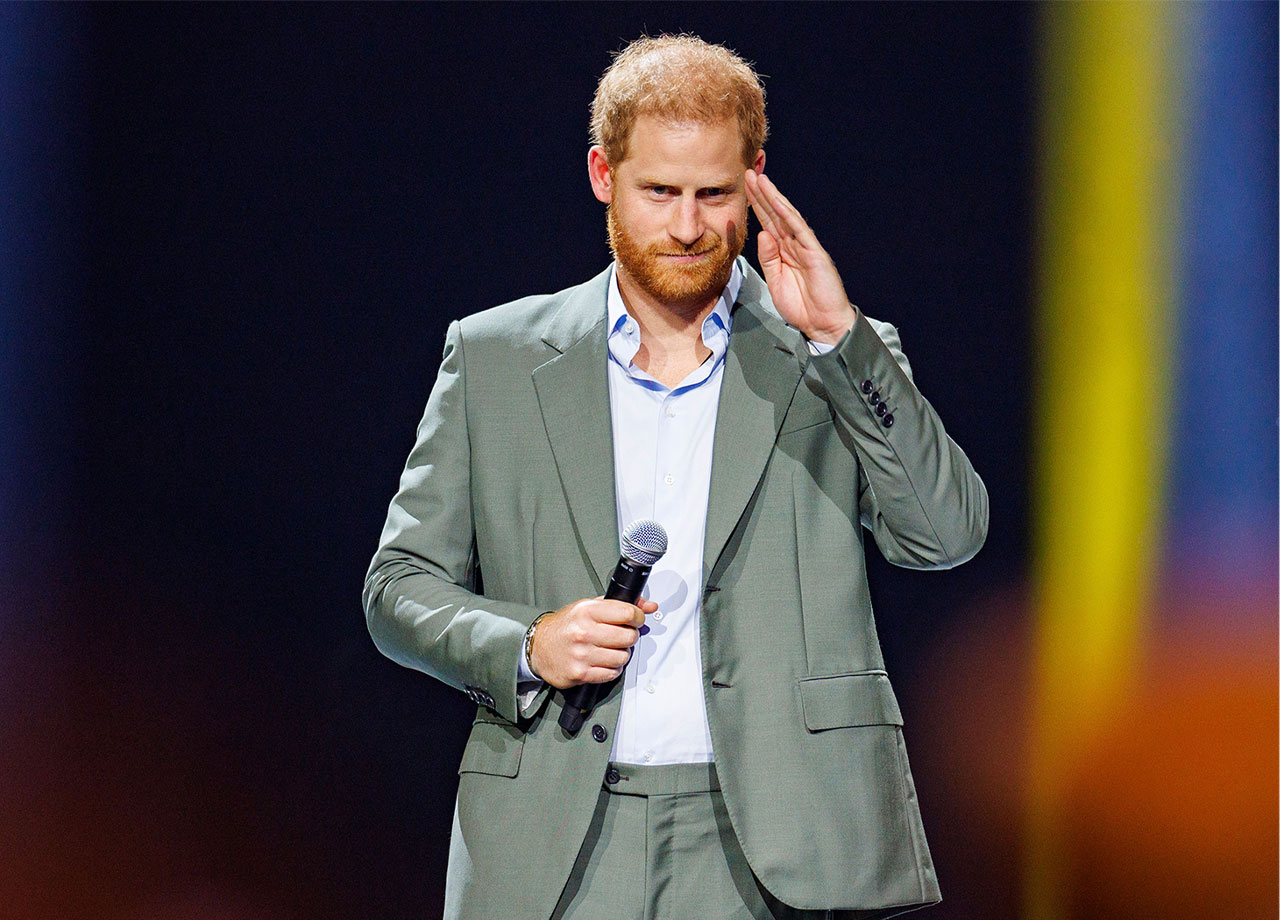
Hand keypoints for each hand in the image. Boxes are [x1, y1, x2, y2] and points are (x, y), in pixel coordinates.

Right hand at [530, 596, 657, 688]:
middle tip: (621, 636)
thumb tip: (649, 606)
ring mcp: (582, 654)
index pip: (628, 612)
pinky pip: (612, 673)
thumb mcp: (589, 607)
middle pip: (628, 636)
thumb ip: (620, 605)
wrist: (538, 646)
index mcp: (587, 611)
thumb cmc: (566, 626)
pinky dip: (612, 669)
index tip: (635, 620)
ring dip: (621, 654)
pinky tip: (603, 661)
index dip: (637, 617)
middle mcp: (584, 631)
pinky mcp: (581, 673)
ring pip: (623, 657)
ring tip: (610, 650)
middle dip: (629, 637)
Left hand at [745, 170, 857, 344]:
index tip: (744, 189)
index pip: (768, 224)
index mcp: (784, 252)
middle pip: (775, 215)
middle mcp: (795, 245)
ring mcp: (806, 247)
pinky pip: (800, 231)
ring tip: (760, 180)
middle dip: (762, 194)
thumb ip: (768, 259)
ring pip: (786, 217)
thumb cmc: (801, 306)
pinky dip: (788, 216)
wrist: (822, 325)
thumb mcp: (776, 282)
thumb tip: (762, 234)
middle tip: (748, 173)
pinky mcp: (815, 254)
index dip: (756, 206)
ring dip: (773, 198)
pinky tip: (777, 203)